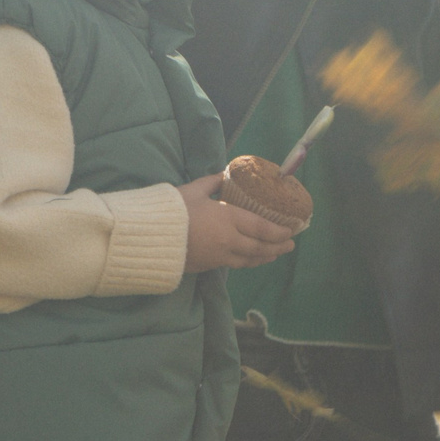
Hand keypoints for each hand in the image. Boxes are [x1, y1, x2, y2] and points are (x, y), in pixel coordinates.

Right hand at [177, 173, 295, 271]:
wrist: (148, 238)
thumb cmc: (172, 210)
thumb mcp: (194, 190)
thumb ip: (213, 182)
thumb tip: (225, 174)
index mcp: (228, 219)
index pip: (261, 228)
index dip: (279, 231)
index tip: (292, 231)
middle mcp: (228, 241)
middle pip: (259, 247)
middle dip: (277, 247)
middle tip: (290, 245)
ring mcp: (218, 257)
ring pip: (249, 260)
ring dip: (265, 257)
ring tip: (275, 255)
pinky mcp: (207, 266)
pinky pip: (234, 265)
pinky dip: (248, 262)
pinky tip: (251, 259)